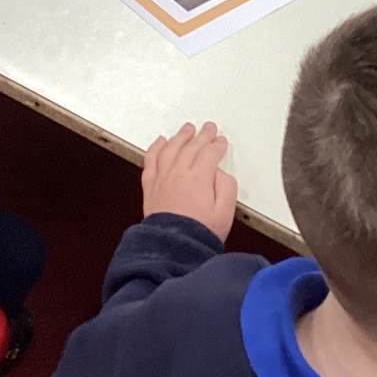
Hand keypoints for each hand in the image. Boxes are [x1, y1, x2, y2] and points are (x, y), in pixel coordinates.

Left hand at [142, 121, 237, 242]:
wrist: (173, 248)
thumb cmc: (199, 233)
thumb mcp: (225, 212)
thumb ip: (226, 187)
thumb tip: (220, 172)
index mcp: (199, 177)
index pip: (209, 153)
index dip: (217, 145)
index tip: (221, 141)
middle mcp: (178, 173)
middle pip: (191, 147)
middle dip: (202, 135)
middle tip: (208, 128)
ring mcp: (162, 178)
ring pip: (171, 148)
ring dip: (180, 137)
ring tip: (187, 129)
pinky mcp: (150, 187)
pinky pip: (151, 160)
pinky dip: (155, 148)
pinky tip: (160, 142)